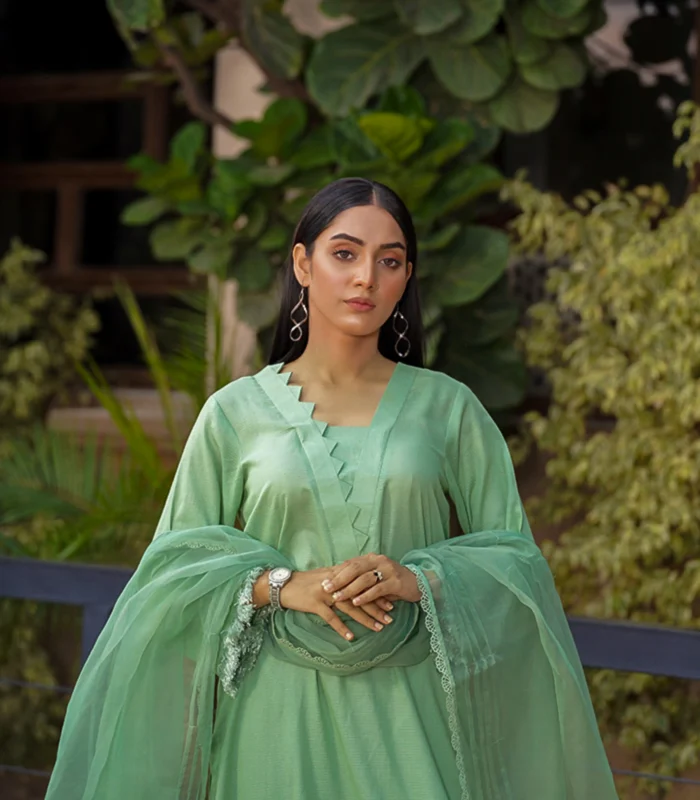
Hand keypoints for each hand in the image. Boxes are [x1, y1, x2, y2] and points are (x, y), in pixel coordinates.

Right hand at [278, 567, 394, 640]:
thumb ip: (341, 580)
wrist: (283, 584)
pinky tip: (351, 637)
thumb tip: (357, 586)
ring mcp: (324, 593)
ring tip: (378, 628)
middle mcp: (335, 583)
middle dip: (377, 607)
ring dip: (365, 618)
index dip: (377, 594)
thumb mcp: (324, 577)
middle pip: (360, 596)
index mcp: (339, 575)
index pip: (363, 584)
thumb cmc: (304, 582)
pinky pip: (330, 618)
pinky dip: (341, 627)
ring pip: (349, 607)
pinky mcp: (314, 603)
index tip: (391, 602)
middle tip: (390, 618)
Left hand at [321, 553, 421, 605]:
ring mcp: (388, 570)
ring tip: (338, 598)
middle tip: (326, 588)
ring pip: (364, 579)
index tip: (323, 581)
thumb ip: (360, 578)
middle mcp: (378, 561)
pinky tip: (356, 602)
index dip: (336, 573)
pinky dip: (365, 596)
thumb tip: (338, 583)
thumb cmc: (392, 582)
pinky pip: (377, 589)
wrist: (419, 583)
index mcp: (371, 558)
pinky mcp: (396, 582)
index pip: (350, 564)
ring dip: (349, 589)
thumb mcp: (375, 577)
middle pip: (354, 568)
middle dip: (339, 579)